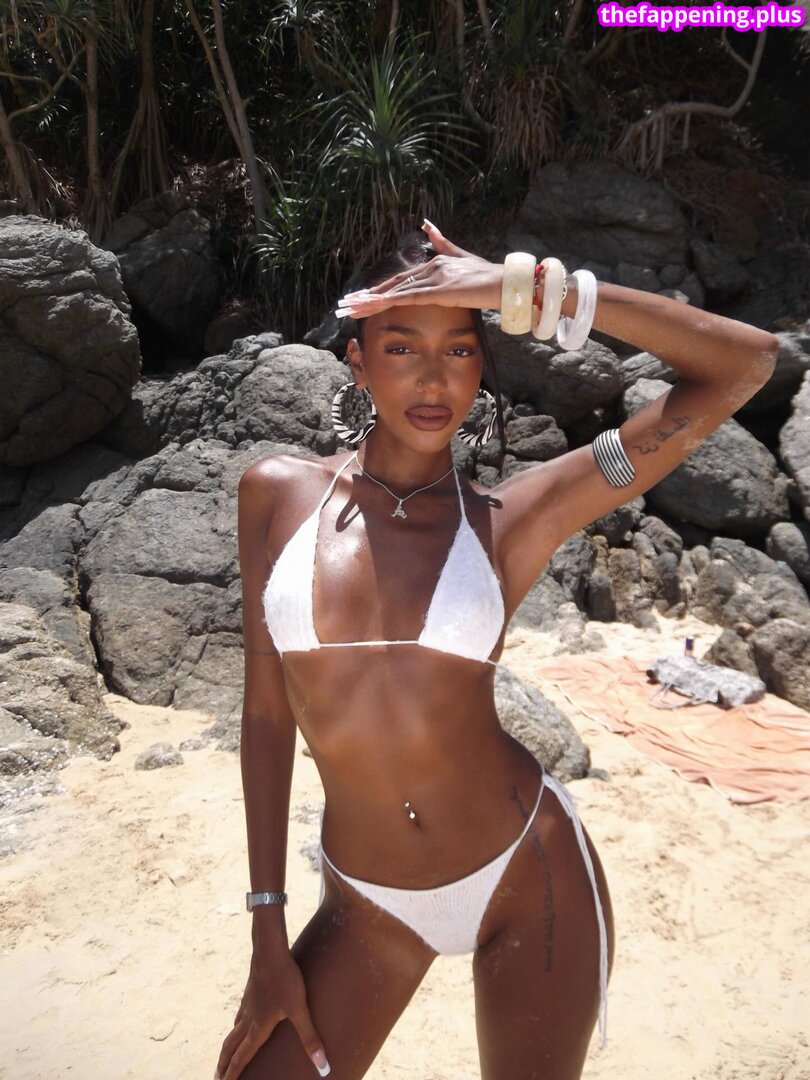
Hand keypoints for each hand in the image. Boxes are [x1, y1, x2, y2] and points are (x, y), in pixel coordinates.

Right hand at [214, 953, 328, 1078]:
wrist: (270, 950)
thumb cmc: (285, 979)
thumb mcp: (299, 1009)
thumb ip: (309, 1037)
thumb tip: (322, 1066)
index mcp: (257, 1027)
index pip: (241, 1057)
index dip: (232, 1074)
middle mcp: (248, 1018)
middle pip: (231, 1046)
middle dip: (223, 1064)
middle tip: (217, 1077)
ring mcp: (247, 1003)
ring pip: (233, 1030)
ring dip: (228, 1046)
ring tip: (227, 1054)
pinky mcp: (250, 990)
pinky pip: (239, 1015)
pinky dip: (236, 1026)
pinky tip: (241, 1020)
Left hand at [336, 220, 502, 316]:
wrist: (506, 282)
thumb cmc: (487, 276)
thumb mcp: (461, 256)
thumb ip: (442, 242)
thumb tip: (425, 222)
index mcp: (434, 264)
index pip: (400, 280)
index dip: (379, 290)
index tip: (361, 298)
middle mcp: (432, 268)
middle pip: (394, 285)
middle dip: (368, 297)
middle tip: (346, 305)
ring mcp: (436, 279)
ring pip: (398, 292)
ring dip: (373, 302)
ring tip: (352, 309)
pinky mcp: (442, 291)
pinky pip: (412, 298)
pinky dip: (392, 302)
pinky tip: (377, 306)